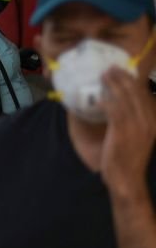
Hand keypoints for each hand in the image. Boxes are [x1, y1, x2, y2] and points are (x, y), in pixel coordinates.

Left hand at [99, 67, 155, 198]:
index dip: (134, 82)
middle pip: (135, 93)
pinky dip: (105, 102)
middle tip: (111, 68)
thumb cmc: (128, 158)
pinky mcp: (122, 131)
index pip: (144, 96)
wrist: (127, 179)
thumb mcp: (138, 137)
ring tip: (103, 76)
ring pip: (124, 99)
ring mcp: (136, 126)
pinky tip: (97, 100)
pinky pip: (113, 110)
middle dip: (123, 78)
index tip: (124, 72)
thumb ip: (134, 120)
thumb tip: (120, 104)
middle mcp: (148, 122)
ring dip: (113, 85)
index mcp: (153, 122)